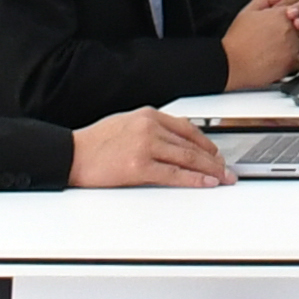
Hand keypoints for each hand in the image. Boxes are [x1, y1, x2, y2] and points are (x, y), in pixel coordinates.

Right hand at [69, 108, 232, 187]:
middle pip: (191, 144)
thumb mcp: (126, 124)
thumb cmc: (94, 143)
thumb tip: (175, 142)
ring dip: (210, 170)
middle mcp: (149, 127)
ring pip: (187, 158)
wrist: (71, 154)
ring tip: (223, 178)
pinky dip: (194, 179)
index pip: (187, 127)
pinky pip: (174, 174)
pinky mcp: (138, 166)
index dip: (207, 142)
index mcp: (147, 114)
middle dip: (214, 159)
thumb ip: (151, 129)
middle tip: (227, 169)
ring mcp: (144, 146)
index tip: (217, 153)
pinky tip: (206, 183)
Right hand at [225, 0, 298, 88]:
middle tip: (297, 23)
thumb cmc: (237, 40)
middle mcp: (291, 27)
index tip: (293, 8)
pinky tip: (287, 54)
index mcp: (281, 12)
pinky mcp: (293, 62)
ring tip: (293, 39)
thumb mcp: (249, 10)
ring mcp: (294, 45)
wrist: (232, 64)